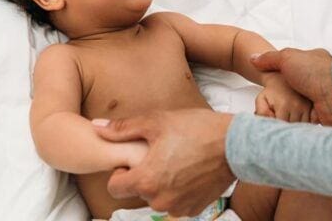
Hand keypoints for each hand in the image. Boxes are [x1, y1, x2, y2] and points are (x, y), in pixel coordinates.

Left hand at [93, 109, 235, 216]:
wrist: (236, 144)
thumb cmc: (195, 129)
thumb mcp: (155, 122)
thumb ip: (122, 129)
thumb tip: (96, 127)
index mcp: (146, 181)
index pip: (114, 188)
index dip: (120, 172)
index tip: (133, 159)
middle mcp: (160, 200)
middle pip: (137, 192)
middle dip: (141, 176)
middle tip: (157, 155)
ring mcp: (179, 207)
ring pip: (156, 198)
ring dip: (160, 183)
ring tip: (174, 160)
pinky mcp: (195, 209)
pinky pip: (175, 202)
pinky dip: (177, 190)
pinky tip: (187, 170)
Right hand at [251, 48, 331, 125]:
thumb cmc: (315, 72)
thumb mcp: (287, 57)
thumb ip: (269, 59)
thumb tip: (253, 59)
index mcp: (312, 63)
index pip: (292, 68)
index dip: (279, 74)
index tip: (267, 80)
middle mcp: (317, 80)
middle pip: (294, 88)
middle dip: (283, 95)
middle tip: (267, 101)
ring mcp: (319, 98)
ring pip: (299, 105)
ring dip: (289, 110)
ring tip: (270, 116)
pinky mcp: (320, 116)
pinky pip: (303, 121)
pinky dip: (295, 123)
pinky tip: (282, 124)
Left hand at [255, 73, 313, 122]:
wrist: (282, 79)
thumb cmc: (270, 92)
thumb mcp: (261, 100)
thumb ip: (262, 112)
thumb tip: (270, 122)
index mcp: (284, 105)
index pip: (282, 126)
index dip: (278, 127)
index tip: (275, 122)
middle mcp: (297, 106)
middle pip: (293, 127)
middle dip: (287, 127)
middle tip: (282, 119)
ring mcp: (307, 106)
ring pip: (303, 126)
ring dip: (297, 126)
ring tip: (290, 117)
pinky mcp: (313, 106)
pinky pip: (312, 122)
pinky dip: (307, 123)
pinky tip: (299, 117)